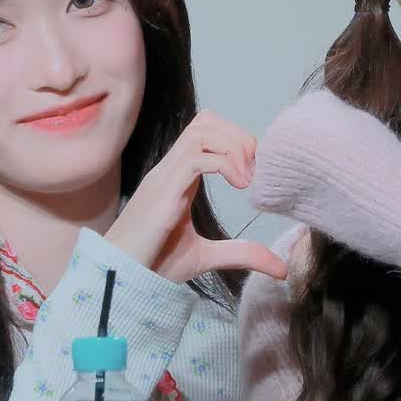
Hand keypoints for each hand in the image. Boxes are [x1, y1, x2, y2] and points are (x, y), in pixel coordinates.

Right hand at [105, 110, 288, 283]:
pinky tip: (239, 186)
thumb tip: (282, 268)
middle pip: (206, 120)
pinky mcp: (163, 193)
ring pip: (202, 131)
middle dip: (239, 136)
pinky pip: (196, 158)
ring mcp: (164, 177)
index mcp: (178, 177)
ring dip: (233, 146)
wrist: (119, 280)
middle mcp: (170, 169)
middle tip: (255, 171)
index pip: (206, 130)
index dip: (236, 140)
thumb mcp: (208, 257)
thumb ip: (242, 254)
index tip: (254, 173)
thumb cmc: (153, 265)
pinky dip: (225, 164)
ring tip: (247, 178)